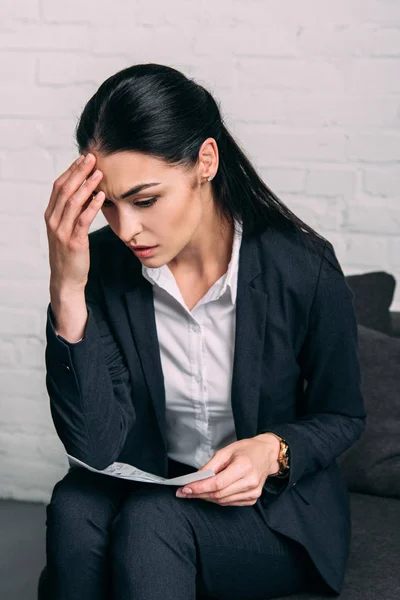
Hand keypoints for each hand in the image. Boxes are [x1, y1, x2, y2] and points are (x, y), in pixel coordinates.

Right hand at [44, 152, 104, 290]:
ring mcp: (62, 231)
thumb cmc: (70, 254)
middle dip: (79, 172)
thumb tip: (88, 192)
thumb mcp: (68, 229)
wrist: (66, 279)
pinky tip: (101, 196)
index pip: (59, 186)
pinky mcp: (73, 241)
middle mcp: (53, 221)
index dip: (71, 170)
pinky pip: (83, 219)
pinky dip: (92, 206)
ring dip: (87, 185)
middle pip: (65, 189)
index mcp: (51, 215)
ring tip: (99, 173)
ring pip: (73, 202)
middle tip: (92, 158)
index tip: (83, 158)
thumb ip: (74, 211)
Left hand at [175, 434, 280, 505]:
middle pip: (218, 494)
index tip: (185, 488)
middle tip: (184, 491)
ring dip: (206, 497)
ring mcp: (253, 493)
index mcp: (244, 466)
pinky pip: (229, 502)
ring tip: (194, 491)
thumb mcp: (226, 451)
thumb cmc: (247, 450)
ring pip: (222, 501)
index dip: (199, 488)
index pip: (217, 483)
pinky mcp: (252, 499)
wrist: (266, 455)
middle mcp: (250, 482)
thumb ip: (210, 466)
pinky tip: (210, 493)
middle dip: (199, 494)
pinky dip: (217, 499)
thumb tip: (195, 479)